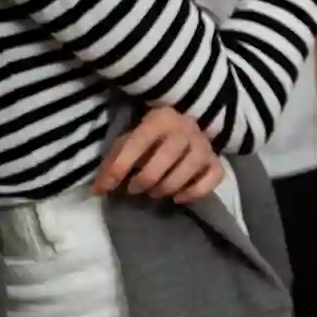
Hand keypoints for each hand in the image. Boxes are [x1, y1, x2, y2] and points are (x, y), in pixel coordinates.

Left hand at [93, 106, 224, 203]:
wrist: (179, 133)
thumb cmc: (147, 141)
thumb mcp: (127, 143)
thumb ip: (113, 163)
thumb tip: (99, 189)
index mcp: (159, 118)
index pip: (139, 141)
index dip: (120, 166)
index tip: (105, 187)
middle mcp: (186, 127)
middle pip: (169, 155)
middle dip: (147, 178)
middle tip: (134, 190)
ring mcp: (205, 143)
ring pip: (191, 166)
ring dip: (168, 186)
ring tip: (154, 193)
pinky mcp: (216, 160)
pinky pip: (214, 176)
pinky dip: (196, 191)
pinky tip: (179, 198)